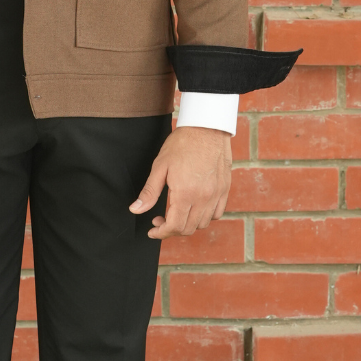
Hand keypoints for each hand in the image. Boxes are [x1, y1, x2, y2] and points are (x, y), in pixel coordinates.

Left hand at [128, 125, 232, 239]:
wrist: (207, 127)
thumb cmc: (181, 144)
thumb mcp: (160, 167)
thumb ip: (149, 193)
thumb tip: (135, 210)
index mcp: (185, 193)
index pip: (174, 226)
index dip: (160, 233)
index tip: (152, 230)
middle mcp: (203, 198)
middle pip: (188, 229)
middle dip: (171, 230)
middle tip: (159, 220)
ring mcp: (216, 194)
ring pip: (203, 224)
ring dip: (188, 224)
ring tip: (176, 213)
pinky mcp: (225, 189)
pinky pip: (217, 213)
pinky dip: (205, 217)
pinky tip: (194, 208)